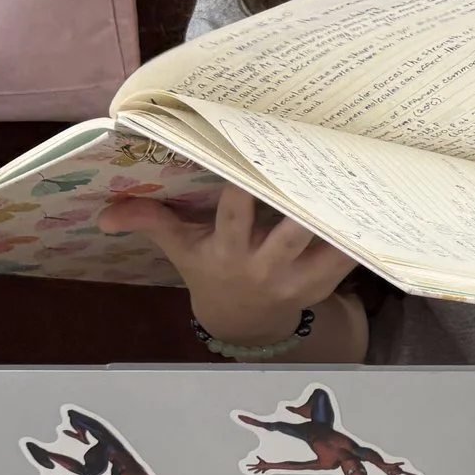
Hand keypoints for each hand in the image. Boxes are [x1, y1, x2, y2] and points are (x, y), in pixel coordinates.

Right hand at [98, 186, 356, 345]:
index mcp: (227, 251)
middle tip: (321, 163)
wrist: (244, 320)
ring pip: (326, 247)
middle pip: (289, 234)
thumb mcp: (180, 248)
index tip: (256, 154)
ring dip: (340, 218)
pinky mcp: (324, 284)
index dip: (244, 188)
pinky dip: (359, 235)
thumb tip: (103, 212)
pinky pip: (347, 259)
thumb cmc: (210, 270)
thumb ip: (150, 222)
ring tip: (355, 178)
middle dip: (303, 206)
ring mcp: (298, 278)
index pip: (235, 216)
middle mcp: (264, 265)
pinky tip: (371, 204)